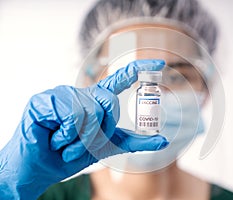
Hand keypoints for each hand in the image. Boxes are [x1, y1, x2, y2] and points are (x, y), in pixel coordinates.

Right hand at [0, 59, 167, 198]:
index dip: (139, 69)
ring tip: (66, 143)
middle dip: (101, 131)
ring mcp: (64, 94)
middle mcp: (82, 93)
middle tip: (83, 143)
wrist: (45, 168)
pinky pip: (71, 115)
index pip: (121, 79)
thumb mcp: (109, 147)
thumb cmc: (73, 154)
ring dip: (81, 139)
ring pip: (90, 111)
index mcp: (97, 101)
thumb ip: (135, 142)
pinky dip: (67, 136)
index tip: (160, 63)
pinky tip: (55, 138)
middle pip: (109, 103)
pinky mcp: (47, 100)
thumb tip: (164, 140)